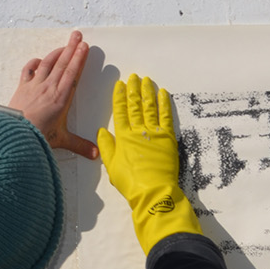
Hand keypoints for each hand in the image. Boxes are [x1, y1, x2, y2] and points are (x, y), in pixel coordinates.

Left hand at [8, 30, 98, 158]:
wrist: (14, 133)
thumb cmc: (37, 136)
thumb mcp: (62, 140)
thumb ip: (80, 145)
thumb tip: (96, 154)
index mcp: (61, 98)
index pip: (73, 73)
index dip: (79, 59)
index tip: (84, 47)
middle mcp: (49, 88)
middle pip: (62, 63)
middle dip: (71, 48)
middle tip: (77, 36)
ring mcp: (34, 86)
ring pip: (48, 63)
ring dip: (57, 52)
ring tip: (64, 43)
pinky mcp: (22, 88)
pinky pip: (28, 71)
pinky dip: (34, 63)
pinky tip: (39, 59)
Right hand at [97, 73, 202, 250]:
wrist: (153, 191)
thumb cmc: (130, 182)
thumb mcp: (111, 166)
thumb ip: (107, 147)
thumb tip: (102, 131)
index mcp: (122, 136)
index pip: (119, 111)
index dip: (119, 96)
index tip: (119, 84)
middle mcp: (137, 131)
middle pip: (134, 105)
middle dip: (133, 89)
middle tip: (133, 77)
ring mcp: (153, 133)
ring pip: (149, 107)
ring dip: (147, 92)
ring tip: (146, 80)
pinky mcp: (168, 138)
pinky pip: (166, 116)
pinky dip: (164, 103)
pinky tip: (162, 93)